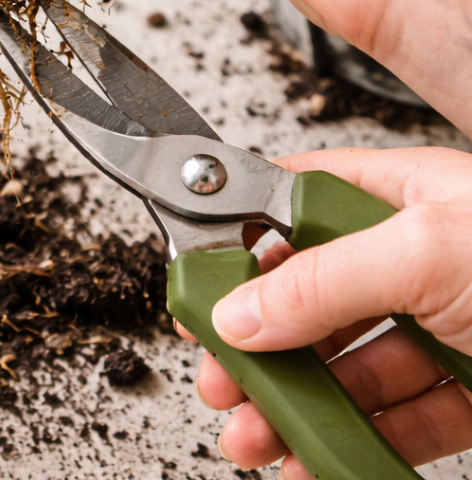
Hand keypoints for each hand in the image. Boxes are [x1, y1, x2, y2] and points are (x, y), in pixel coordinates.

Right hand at [188, 146, 471, 476]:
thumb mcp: (427, 250)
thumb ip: (323, 279)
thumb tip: (240, 308)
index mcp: (401, 191)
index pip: (293, 200)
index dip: (240, 236)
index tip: (200, 280)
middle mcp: (414, 255)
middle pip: (307, 293)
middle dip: (257, 339)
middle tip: (221, 375)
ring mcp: (439, 326)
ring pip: (343, 363)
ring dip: (293, 402)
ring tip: (255, 434)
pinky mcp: (465, 393)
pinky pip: (391, 419)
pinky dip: (350, 446)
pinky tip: (316, 461)